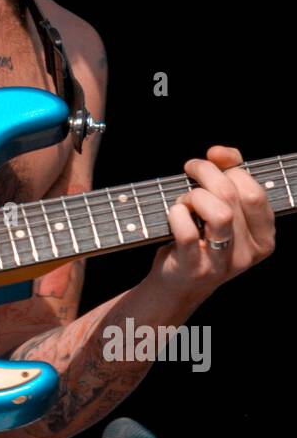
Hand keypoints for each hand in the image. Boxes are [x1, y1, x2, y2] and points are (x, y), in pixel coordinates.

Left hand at [150, 145, 274, 303]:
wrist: (178, 283)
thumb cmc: (201, 238)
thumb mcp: (224, 209)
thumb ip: (229, 175)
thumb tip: (219, 153)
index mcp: (263, 237)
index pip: (254, 192)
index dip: (231, 167)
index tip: (213, 159)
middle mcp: (248, 253)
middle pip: (233, 196)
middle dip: (207, 173)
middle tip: (191, 170)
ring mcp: (222, 262)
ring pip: (218, 212)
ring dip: (195, 196)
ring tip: (185, 200)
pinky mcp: (194, 268)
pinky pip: (187, 231)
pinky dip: (176, 213)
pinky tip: (174, 213)